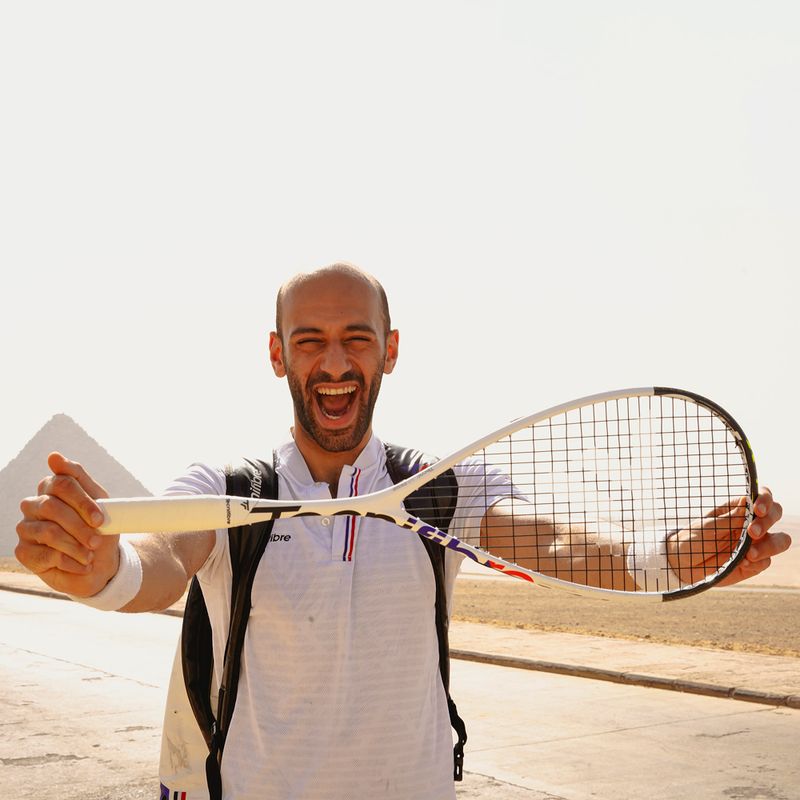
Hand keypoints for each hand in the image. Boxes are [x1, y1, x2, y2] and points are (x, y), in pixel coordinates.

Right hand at [15, 452, 120, 596]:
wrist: (99, 562)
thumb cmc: (99, 528)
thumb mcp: (100, 501)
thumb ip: (79, 478)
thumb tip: (53, 456)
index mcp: (52, 488)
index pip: (61, 483)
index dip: (82, 502)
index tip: (100, 519)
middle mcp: (34, 504)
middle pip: (52, 506)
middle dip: (79, 526)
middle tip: (97, 540)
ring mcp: (26, 528)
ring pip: (48, 532)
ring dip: (76, 546)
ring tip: (90, 555)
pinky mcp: (23, 552)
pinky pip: (45, 555)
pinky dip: (70, 561)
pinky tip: (81, 564)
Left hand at [666, 488, 789, 586]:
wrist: (684, 564)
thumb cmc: (693, 539)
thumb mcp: (708, 526)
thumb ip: (729, 518)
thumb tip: (747, 500)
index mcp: (739, 509)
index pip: (762, 496)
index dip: (766, 499)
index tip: (757, 510)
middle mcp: (751, 524)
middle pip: (776, 514)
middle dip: (767, 522)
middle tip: (752, 533)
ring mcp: (756, 544)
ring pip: (780, 540)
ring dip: (769, 546)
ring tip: (749, 554)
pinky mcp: (755, 563)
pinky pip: (766, 562)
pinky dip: (757, 563)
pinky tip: (743, 563)